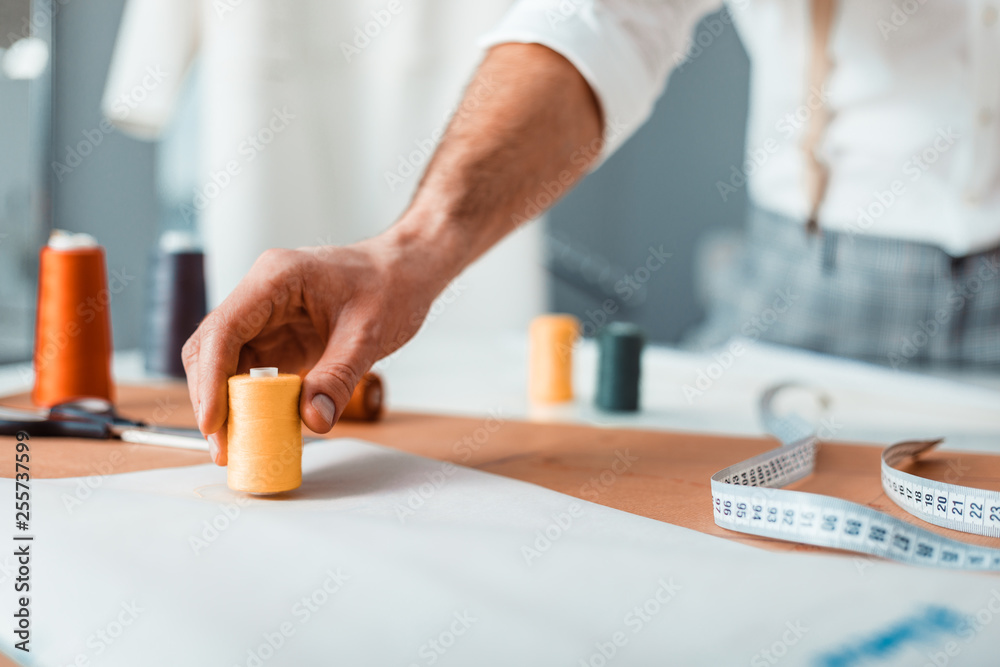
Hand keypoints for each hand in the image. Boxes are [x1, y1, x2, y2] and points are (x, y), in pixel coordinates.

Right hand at [182, 231, 447, 464]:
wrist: (407, 272)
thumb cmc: (391, 286)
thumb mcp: (369, 334)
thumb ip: (339, 376)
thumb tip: (311, 420)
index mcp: (276, 278)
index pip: (224, 330)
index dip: (211, 379)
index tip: (213, 422)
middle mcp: (262, 294)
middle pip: (212, 348)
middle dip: (211, 398)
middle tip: (224, 446)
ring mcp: (267, 315)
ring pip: (225, 362)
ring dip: (227, 403)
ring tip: (236, 445)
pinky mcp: (278, 336)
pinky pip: (251, 370)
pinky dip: (250, 400)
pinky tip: (257, 427)